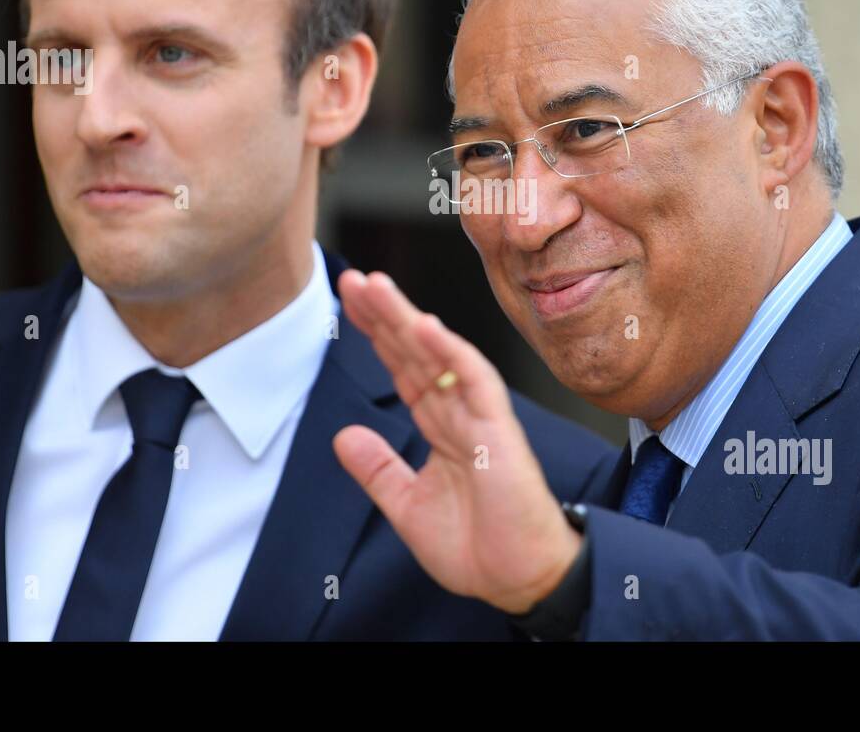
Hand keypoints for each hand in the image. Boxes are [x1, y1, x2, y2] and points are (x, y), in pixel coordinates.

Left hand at [332, 269, 581, 613]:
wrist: (517, 579)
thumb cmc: (477, 546)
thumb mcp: (407, 506)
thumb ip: (378, 469)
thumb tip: (342, 435)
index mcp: (439, 426)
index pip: (402, 367)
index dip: (376, 334)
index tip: (349, 301)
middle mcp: (457, 413)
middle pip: (415, 352)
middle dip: (384, 314)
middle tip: (353, 278)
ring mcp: (479, 417)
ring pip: (441, 355)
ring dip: (409, 319)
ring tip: (377, 288)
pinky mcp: (499, 431)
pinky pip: (476, 382)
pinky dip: (452, 353)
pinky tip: (427, 327)